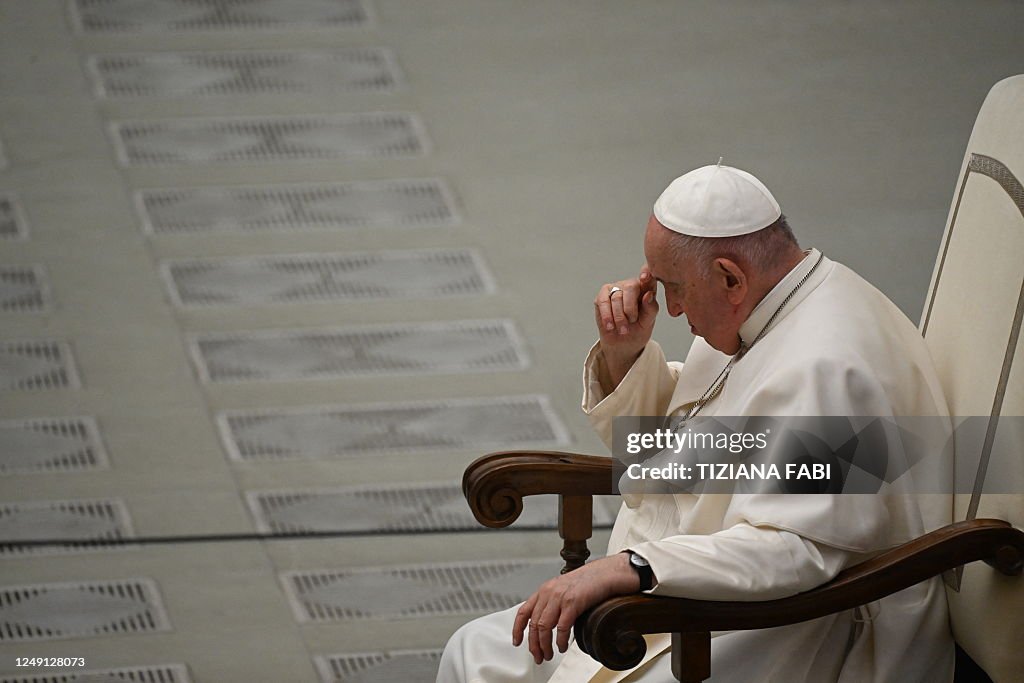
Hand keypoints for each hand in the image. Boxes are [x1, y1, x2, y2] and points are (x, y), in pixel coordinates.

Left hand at [512, 553, 639, 663]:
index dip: (517, 629)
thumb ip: (554, 603)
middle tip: (538, 656)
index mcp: (545, 590)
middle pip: (533, 624)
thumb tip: (547, 625)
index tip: (517, 641)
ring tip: (549, 654)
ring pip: (543, 627)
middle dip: (534, 644)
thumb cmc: (589, 582)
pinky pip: (561, 627)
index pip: (524, 612)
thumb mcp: (564, 590)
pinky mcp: (572, 603)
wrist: (606, 573)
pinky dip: (559, 641)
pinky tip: (561, 646)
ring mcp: (560, 597)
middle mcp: (549, 593)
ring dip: (545, 645)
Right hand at [593, 267, 658, 384]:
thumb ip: (651, 308)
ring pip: (616, 297)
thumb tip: (648, 295)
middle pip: (631, 287)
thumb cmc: (638, 330)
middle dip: (630, 308)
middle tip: (632, 322)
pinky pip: (603, 302)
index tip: (644, 278)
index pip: (649, 276)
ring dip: (619, 317)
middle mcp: (632, 285)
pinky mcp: (602, 296)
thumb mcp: (648, 322)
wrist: (622, 344)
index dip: (646, 274)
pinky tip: (610, 326)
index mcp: (647, 288)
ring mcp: (616, 289)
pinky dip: (607, 316)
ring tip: (623, 330)